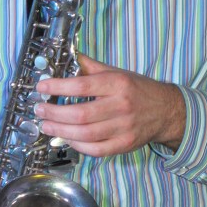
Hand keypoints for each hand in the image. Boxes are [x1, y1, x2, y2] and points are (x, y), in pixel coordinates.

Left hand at [34, 54, 185, 156]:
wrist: (166, 111)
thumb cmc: (137, 90)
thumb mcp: (116, 72)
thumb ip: (90, 67)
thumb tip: (66, 57)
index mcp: (117, 84)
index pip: (82, 86)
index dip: (58, 87)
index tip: (42, 87)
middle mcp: (121, 106)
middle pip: (81, 114)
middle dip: (54, 113)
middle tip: (40, 110)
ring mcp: (124, 128)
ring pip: (85, 134)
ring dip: (60, 130)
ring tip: (46, 124)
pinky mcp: (125, 144)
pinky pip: (95, 149)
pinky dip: (77, 145)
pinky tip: (66, 138)